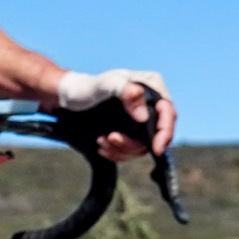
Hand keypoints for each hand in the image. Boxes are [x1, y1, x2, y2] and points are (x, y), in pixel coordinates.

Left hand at [56, 68, 175, 157]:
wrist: (70, 98)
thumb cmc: (87, 87)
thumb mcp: (106, 85)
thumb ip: (126, 92)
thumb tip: (143, 117)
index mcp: (151, 87)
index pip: (168, 111)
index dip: (166, 132)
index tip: (156, 149)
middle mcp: (149, 104)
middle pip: (157, 133)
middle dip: (135, 143)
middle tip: (112, 138)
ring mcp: (140, 120)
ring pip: (142, 145)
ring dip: (123, 149)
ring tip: (102, 141)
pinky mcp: (129, 133)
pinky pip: (131, 151)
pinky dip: (117, 153)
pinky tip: (102, 146)